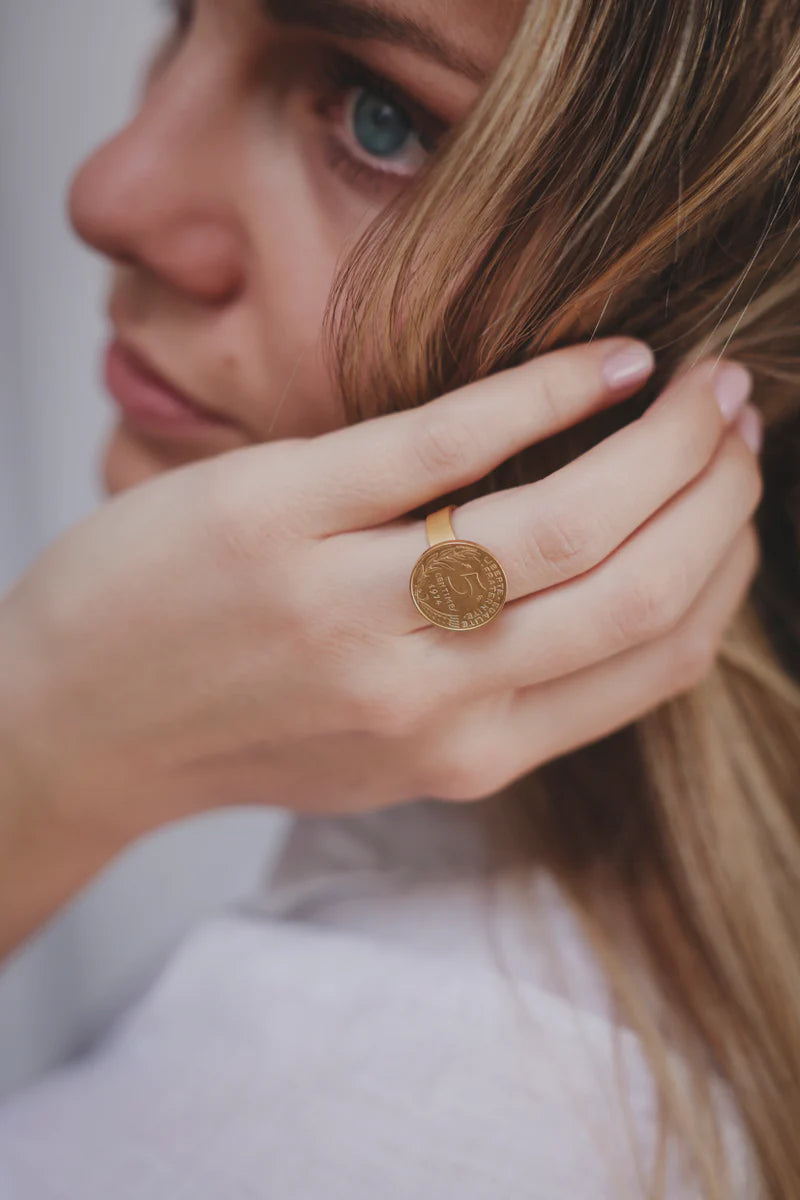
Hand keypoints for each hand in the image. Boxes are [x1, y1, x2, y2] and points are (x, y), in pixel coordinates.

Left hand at [2, 339, 760, 840]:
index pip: (654, 659)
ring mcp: (351, 607)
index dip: (725, 571)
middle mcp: (427, 697)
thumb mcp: (393, 750)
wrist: (81, 724)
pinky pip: (450, 438)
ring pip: (565, 517)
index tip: (737, 503)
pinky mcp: (282, 517)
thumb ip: (506, 693)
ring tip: (696, 382)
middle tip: (735, 418)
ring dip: (661, 437)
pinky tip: (608, 358)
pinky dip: (553, 388)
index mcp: (469, 753)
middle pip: (633, 585)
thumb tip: (624, 600)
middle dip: (716, 490)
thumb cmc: (246, 724)